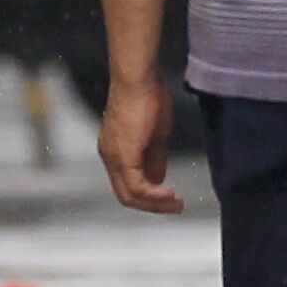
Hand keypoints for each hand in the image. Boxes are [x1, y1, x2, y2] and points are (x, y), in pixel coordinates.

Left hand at [98, 79, 183, 212]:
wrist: (138, 79)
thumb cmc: (148, 96)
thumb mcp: (156, 134)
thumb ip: (155, 157)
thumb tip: (159, 178)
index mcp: (116, 151)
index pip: (128, 184)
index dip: (150, 196)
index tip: (171, 197)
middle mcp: (109, 156)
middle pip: (127, 195)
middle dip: (153, 205)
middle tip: (176, 206)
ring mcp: (113, 156)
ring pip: (130, 194)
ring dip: (155, 203)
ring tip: (177, 203)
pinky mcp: (122, 155)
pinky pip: (136, 185)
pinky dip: (154, 194)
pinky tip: (170, 193)